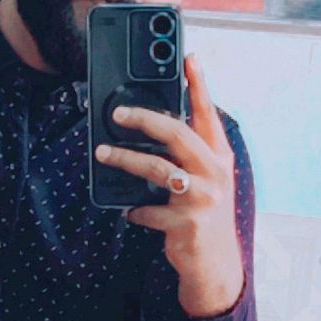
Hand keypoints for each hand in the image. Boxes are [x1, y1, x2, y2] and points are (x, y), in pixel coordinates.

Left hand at [94, 54, 243, 317]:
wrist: (215, 262)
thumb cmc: (204, 211)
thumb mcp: (204, 178)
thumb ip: (186, 153)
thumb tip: (151, 126)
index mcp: (218, 156)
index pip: (208, 113)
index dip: (199, 84)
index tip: (189, 58)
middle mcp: (214, 172)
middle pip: (177, 134)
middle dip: (145, 118)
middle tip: (119, 112)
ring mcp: (202, 197)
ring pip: (157, 169)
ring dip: (125, 159)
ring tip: (102, 152)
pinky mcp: (186, 222)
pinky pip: (149, 209)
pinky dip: (136, 209)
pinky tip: (129, 210)